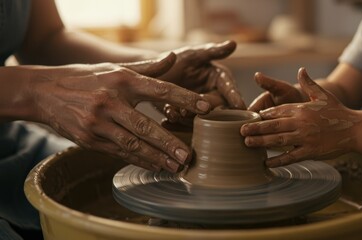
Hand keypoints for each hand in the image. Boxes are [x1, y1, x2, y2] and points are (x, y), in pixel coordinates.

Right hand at [29, 53, 210, 172]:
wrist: (43, 92)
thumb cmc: (86, 78)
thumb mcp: (115, 67)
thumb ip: (147, 67)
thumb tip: (174, 58)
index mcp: (122, 79)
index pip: (160, 88)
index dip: (185, 98)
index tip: (206, 108)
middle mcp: (110, 100)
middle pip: (146, 125)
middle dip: (169, 143)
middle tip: (189, 155)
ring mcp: (98, 122)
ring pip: (132, 144)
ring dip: (156, 158)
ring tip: (176, 167)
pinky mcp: (88, 139)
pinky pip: (118, 152)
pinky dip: (138, 160)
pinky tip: (154, 166)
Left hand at [156, 41, 245, 125]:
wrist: (149, 75)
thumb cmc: (173, 61)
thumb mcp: (192, 56)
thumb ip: (212, 52)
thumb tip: (233, 43)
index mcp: (220, 79)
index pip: (230, 89)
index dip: (235, 97)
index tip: (240, 106)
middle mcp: (214, 95)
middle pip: (218, 108)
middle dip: (208, 110)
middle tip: (196, 109)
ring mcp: (200, 108)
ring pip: (204, 118)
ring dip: (191, 117)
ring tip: (178, 111)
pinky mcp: (187, 118)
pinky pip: (187, 124)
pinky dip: (179, 121)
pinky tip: (169, 115)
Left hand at [240, 68, 361, 167]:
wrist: (356, 129)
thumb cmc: (338, 111)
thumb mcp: (324, 95)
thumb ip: (310, 83)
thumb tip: (301, 70)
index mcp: (302, 109)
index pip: (277, 111)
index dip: (263, 115)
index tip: (251, 118)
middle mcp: (301, 122)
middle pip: (273, 125)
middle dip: (255, 128)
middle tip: (241, 131)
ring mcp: (305, 138)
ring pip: (278, 140)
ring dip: (261, 142)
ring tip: (247, 143)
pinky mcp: (311, 151)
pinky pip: (291, 157)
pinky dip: (278, 160)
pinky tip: (266, 163)